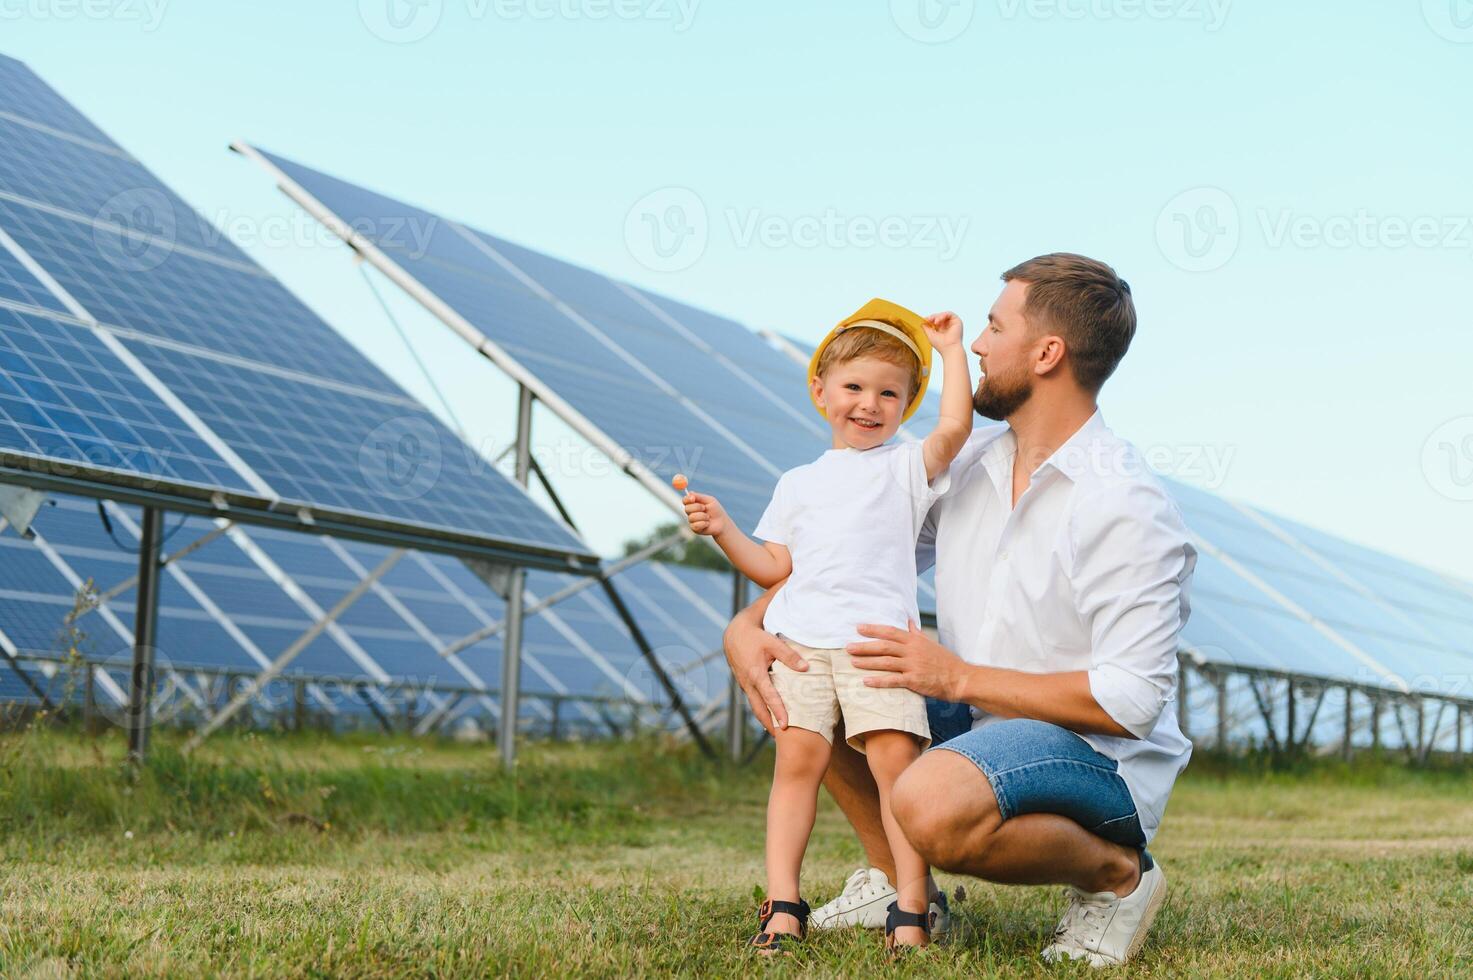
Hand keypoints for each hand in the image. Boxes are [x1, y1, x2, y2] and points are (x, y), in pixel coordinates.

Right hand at [683, 492, 727, 536]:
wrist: (722, 523)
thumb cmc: (716, 510)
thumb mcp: (710, 500)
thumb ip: (699, 496)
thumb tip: (689, 493)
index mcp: (693, 504)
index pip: (685, 500)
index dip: (687, 499)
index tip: (693, 498)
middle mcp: (691, 512)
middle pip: (686, 508)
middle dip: (697, 507)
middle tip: (705, 508)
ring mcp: (692, 521)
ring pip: (692, 517)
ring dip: (702, 516)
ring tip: (708, 517)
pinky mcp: (694, 528)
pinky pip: (695, 525)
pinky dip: (704, 523)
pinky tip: (707, 523)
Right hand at [723, 612, 807, 735]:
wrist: (734, 634)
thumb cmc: (755, 637)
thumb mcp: (773, 642)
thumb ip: (789, 656)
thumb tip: (806, 668)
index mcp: (756, 675)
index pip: (769, 698)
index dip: (778, 712)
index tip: (786, 725)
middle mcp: (748, 683)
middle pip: (759, 710)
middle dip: (769, 724)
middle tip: (781, 738)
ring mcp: (745, 685)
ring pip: (755, 706)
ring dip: (764, 719)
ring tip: (776, 732)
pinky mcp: (745, 683)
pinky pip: (753, 700)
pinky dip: (761, 709)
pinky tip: (768, 715)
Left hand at [846, 620, 967, 700]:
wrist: (960, 678)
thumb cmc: (945, 661)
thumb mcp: (931, 643)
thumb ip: (916, 633)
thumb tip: (909, 620)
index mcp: (915, 640)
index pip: (890, 631)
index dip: (873, 629)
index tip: (858, 628)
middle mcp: (912, 651)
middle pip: (884, 646)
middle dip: (864, 646)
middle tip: (848, 647)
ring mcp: (913, 665)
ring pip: (886, 662)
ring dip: (867, 662)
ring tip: (852, 662)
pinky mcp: (915, 681)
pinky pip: (893, 680)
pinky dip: (878, 681)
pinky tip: (866, 681)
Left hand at [923, 311, 963, 350]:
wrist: (949, 349)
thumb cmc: (941, 345)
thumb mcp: (930, 335)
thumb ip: (926, 328)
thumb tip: (922, 322)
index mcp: (942, 330)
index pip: (936, 321)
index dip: (930, 319)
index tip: (924, 320)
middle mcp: (948, 326)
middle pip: (939, 317)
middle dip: (933, 317)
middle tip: (928, 319)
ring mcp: (952, 324)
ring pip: (944, 315)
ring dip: (937, 316)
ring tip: (934, 322)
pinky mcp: (957, 321)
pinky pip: (949, 314)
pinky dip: (942, 315)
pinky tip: (938, 321)